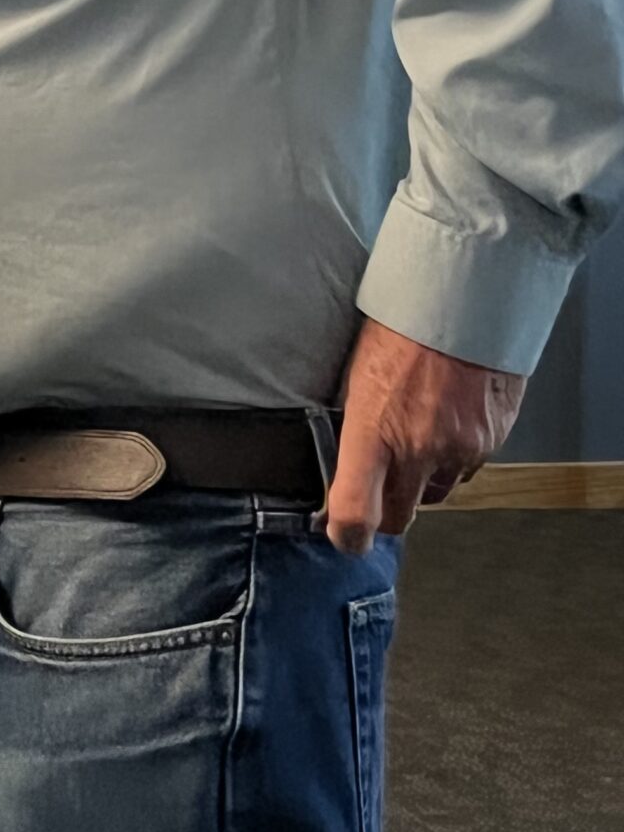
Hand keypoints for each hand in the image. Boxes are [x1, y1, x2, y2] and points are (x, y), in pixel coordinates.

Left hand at [324, 316, 526, 555]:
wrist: (463, 296)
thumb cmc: (400, 322)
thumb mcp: (355, 371)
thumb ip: (354, 423)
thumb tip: (342, 458)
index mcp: (373, 431)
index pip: (356, 513)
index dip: (345, 535)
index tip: (340, 535)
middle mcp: (418, 449)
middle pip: (399, 517)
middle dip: (385, 511)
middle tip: (376, 490)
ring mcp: (459, 449)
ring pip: (435, 492)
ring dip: (421, 480)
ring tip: (414, 436)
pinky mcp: (490, 440)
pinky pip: (467, 467)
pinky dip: (453, 457)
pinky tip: (444, 420)